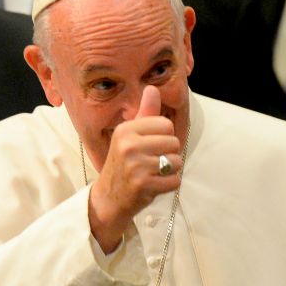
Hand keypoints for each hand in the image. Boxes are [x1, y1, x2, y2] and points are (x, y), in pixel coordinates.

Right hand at [89, 86, 181, 252]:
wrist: (109, 197)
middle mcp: (129, 145)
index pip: (166, 124)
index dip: (164, 137)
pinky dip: (169, 184)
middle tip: (151, 162)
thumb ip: (145, 113)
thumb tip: (153, 88)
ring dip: (169, 170)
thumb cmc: (124, 162)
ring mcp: (136, 166)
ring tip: (153, 173)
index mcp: (126, 130)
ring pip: (176, 161)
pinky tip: (155, 185)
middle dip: (168, 154)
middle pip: (174, 142)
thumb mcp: (131, 135)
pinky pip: (175, 180)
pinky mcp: (144, 185)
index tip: (150, 146)